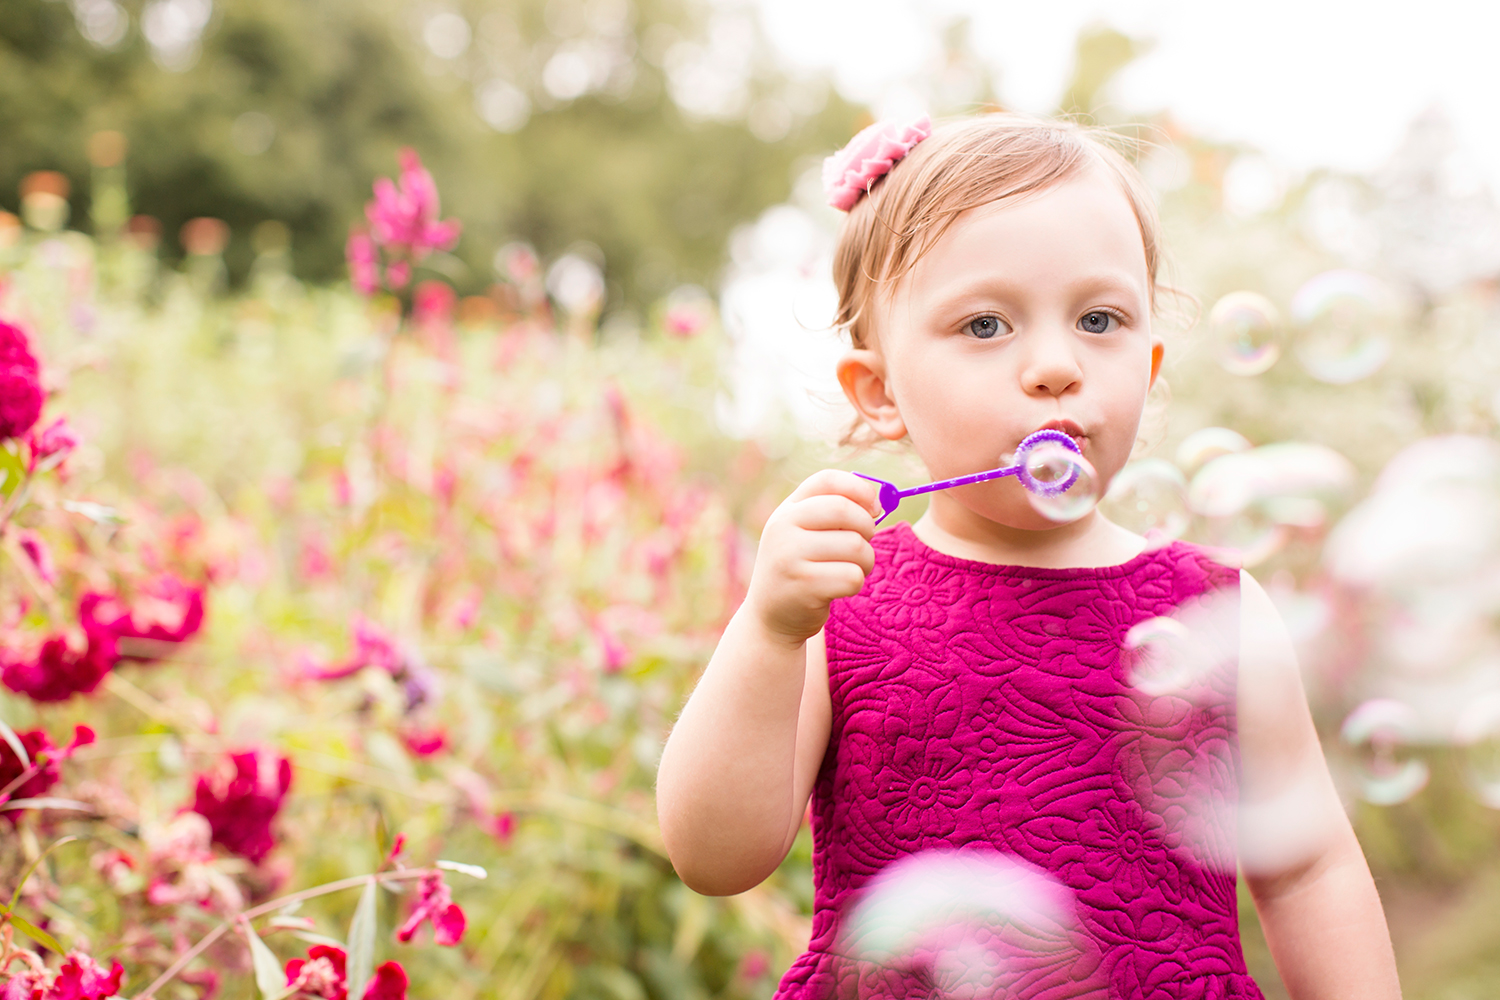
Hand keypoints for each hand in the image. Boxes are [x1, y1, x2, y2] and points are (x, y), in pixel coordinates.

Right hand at [744, 470, 880, 647]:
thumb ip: (834, 512)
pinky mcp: (804, 586)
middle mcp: (782, 528)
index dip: (859, 488)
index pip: (827, 480)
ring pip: (854, 545)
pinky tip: (840, 587)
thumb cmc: (801, 569)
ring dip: (866, 560)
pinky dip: (856, 582)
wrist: (771, 618)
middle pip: (843, 509)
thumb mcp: (805, 534)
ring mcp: (790, 557)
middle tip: (866, 542)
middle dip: (867, 526)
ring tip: (852, 568)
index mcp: (787, 510)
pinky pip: (852, 576)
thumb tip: (879, 502)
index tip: (873, 508)